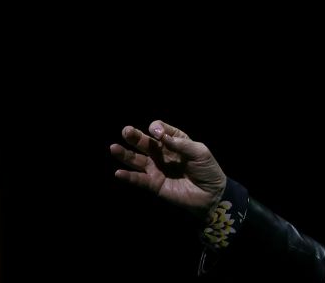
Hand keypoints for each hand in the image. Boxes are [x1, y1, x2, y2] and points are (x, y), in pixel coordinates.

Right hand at [110, 120, 226, 219]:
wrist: (211, 194)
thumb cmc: (208, 170)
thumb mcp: (200, 152)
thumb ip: (181, 144)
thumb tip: (161, 136)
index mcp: (175, 141)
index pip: (160, 130)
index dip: (157, 129)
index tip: (159, 134)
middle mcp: (163, 153)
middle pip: (145, 143)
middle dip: (135, 136)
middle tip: (126, 131)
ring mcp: (157, 168)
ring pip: (137, 160)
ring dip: (125, 154)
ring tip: (113, 148)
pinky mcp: (154, 184)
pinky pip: (139, 180)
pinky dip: (129, 177)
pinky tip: (119, 173)